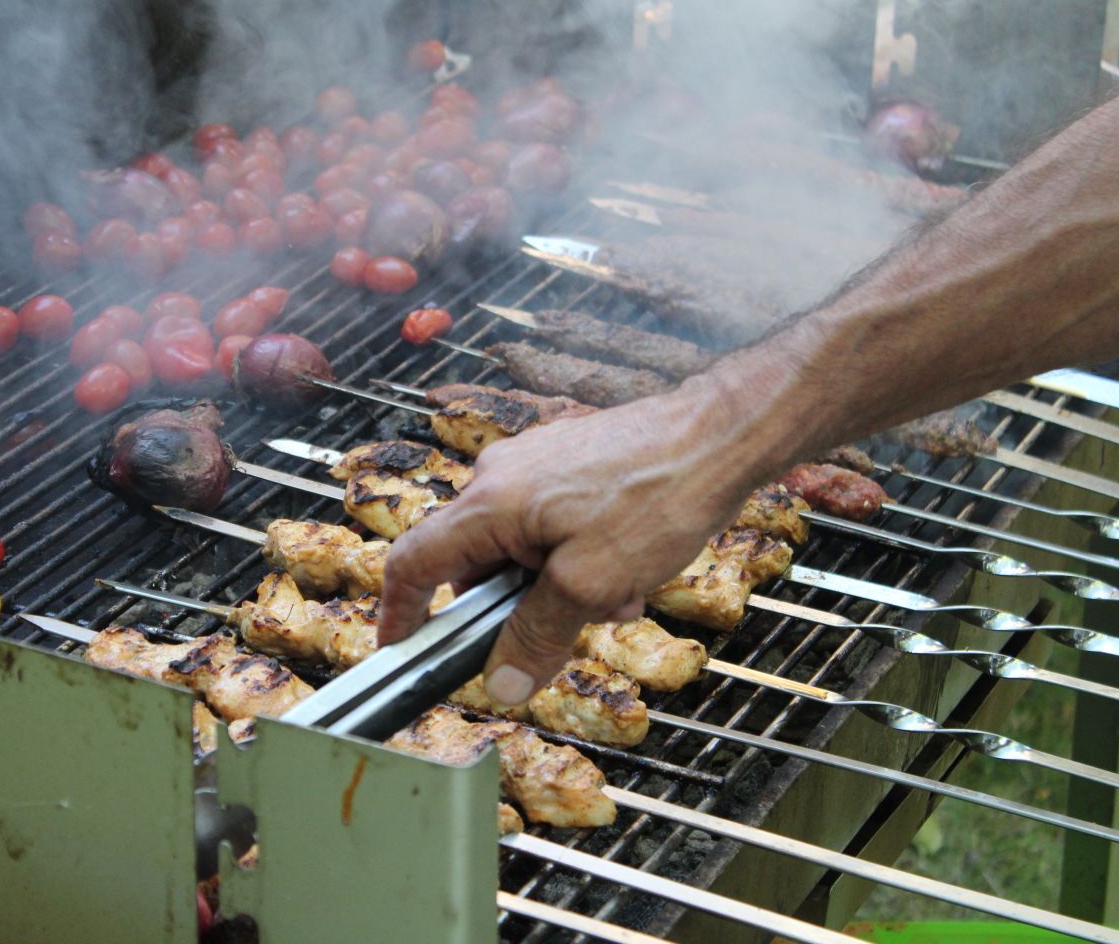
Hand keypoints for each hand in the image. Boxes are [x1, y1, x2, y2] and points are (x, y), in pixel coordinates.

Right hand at [379, 378, 769, 705]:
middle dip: (515, 607)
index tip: (402, 650)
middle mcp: (499, 476)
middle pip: (475, 562)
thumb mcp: (591, 586)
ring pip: (521, 548)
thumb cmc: (656, 496)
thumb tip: (500, 684)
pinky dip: (578, 556)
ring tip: (617, 593)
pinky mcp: (567, 461)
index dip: (400, 613)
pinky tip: (627, 565)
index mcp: (488, 503)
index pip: (412, 562)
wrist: (718, 434)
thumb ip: (536, 637)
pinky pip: (550, 524)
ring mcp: (534, 464)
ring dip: (558, 585)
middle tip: (563, 632)